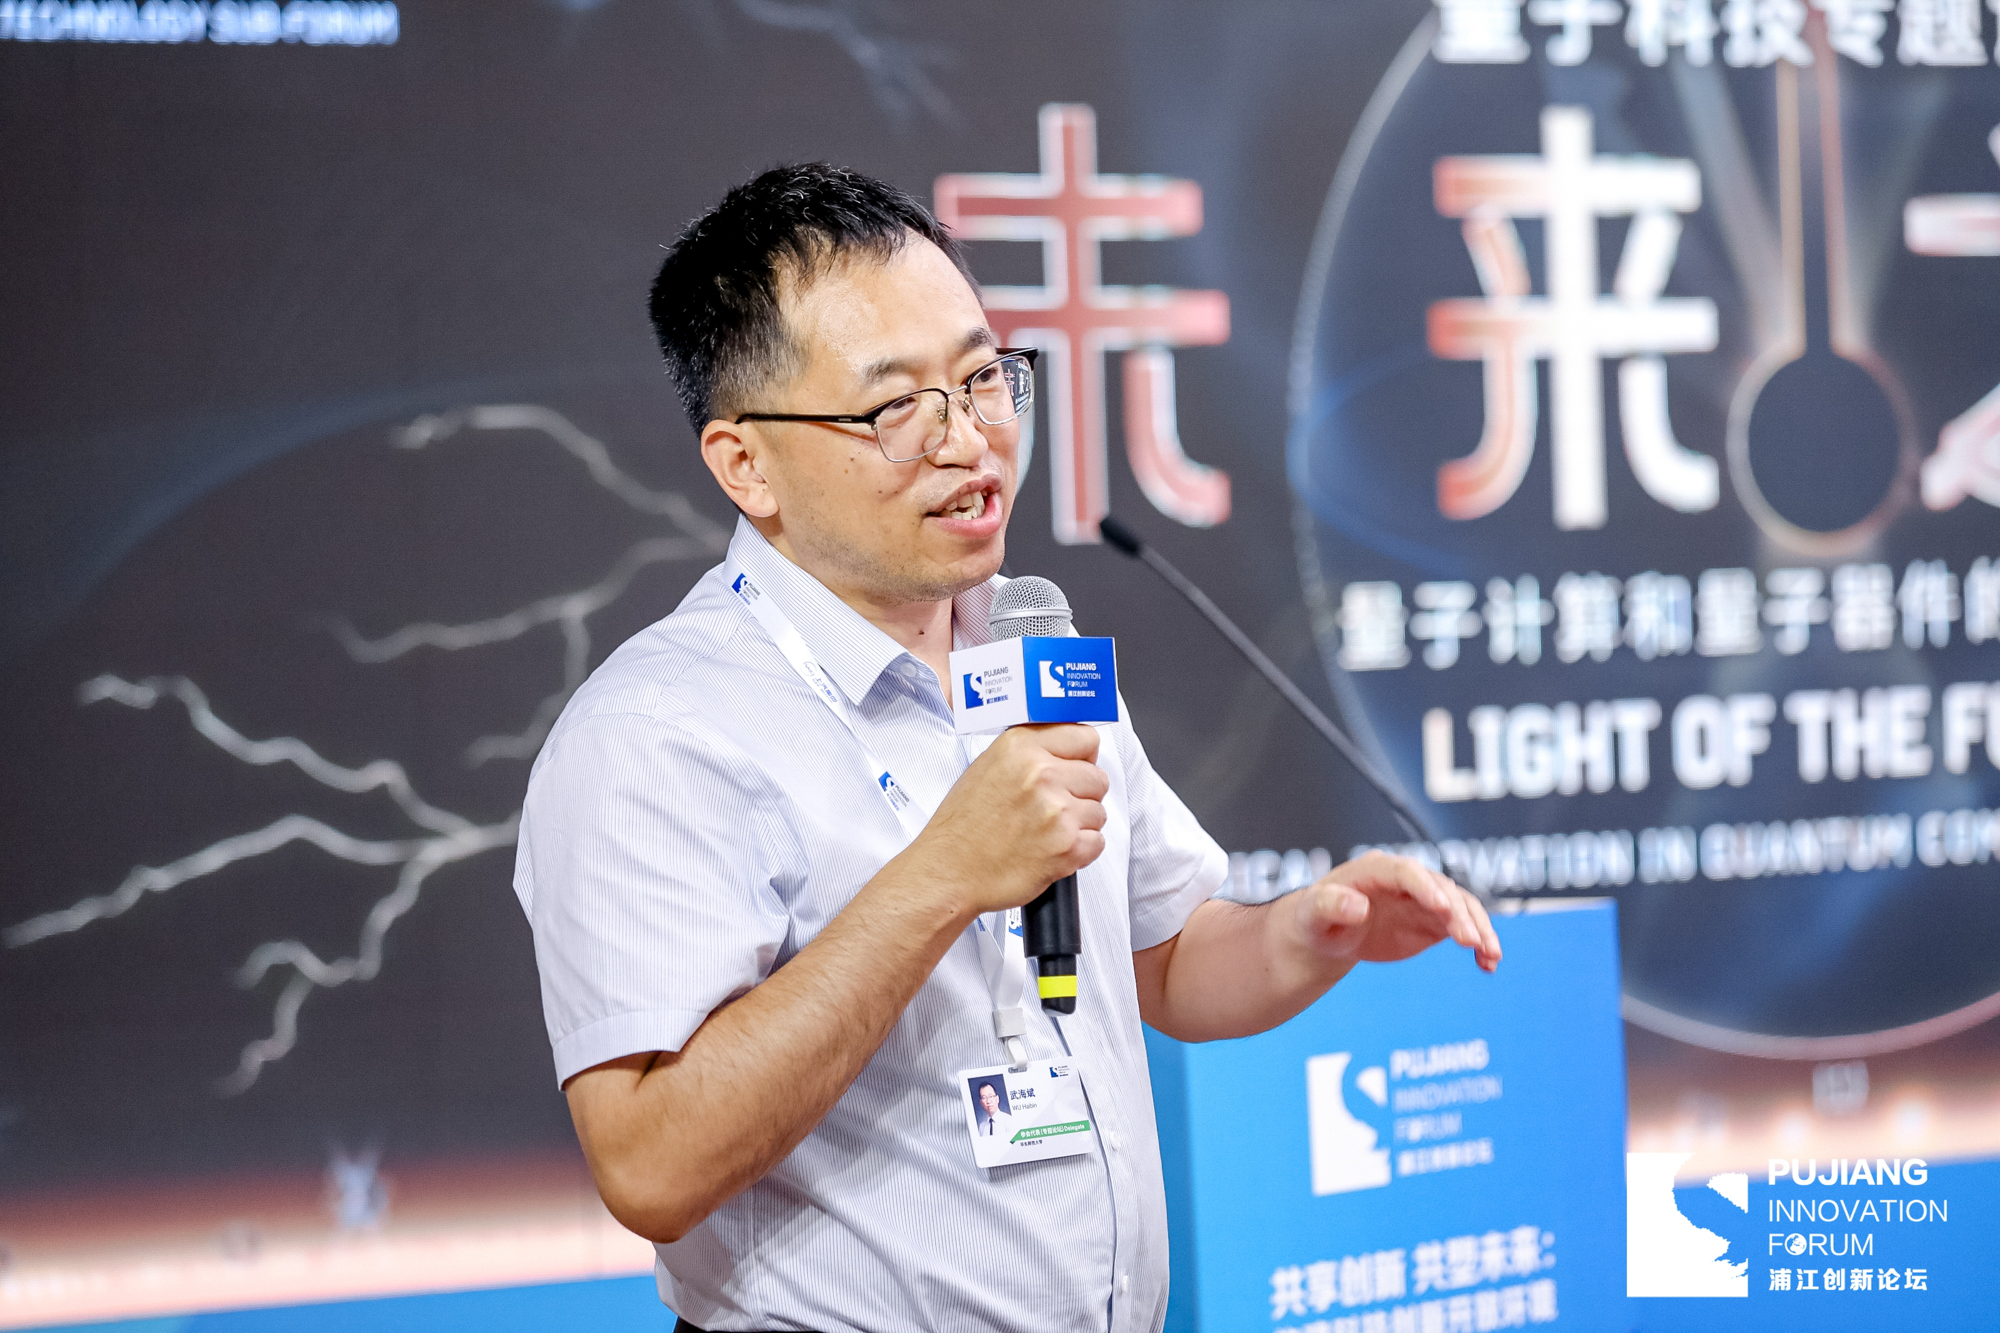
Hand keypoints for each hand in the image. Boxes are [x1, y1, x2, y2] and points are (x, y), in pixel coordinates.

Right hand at [913, 724, 1107, 916]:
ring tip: (1046, 832)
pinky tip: (1051, 850)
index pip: (1084, 737)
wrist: (948, 872)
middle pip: (1097, 777)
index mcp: (1020, 747)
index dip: (1082, 757)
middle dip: (1081, 795)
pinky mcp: (1066, 846)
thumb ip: (1028, 752)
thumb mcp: (987, 767)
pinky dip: (1079, 851)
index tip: (1076, 767)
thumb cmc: (962, 828)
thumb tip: (1064, 749)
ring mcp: (1056, 810)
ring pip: (1098, 812)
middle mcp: (1040, 774)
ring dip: (1079, 825)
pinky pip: (1097, 843)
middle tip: (1054, 808)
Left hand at [1288, 851, 1499, 972]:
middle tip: (1471, 942)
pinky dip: (1478, 944)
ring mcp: (1424, 899)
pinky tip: (1487, 964)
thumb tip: (1357, 906)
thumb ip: (1330, 905)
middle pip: (1441, 889)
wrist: (1328, 934)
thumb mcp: (1314, 913)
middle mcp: (1407, 879)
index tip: (1443, 908)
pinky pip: (1463, 927)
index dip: (1426, 888)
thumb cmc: (1317, 919)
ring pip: (1460, 906)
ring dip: (1478, 928)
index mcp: (1375, 869)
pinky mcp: (1433, 920)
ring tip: (1491, 956)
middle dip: (1458, 913)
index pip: (1407, 873)